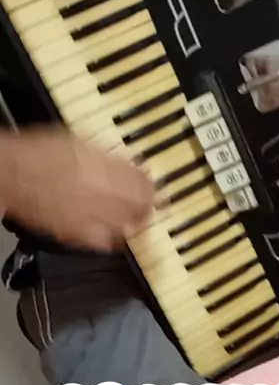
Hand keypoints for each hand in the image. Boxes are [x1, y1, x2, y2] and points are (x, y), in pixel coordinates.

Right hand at [1, 126, 154, 250]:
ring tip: (136, 217)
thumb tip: (133, 164)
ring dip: (135, 222)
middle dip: (150, 206)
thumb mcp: (82, 142)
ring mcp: (91, 218)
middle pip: (141, 208)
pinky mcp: (77, 235)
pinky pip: (106, 242)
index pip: (144, 184)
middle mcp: (102, 197)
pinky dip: (114, 237)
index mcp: (106, 171)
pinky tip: (114, 231)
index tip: (158, 186)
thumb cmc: (43, 152)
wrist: (12, 175)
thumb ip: (110, 157)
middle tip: (153, 204)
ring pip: (128, 227)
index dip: (154, 186)